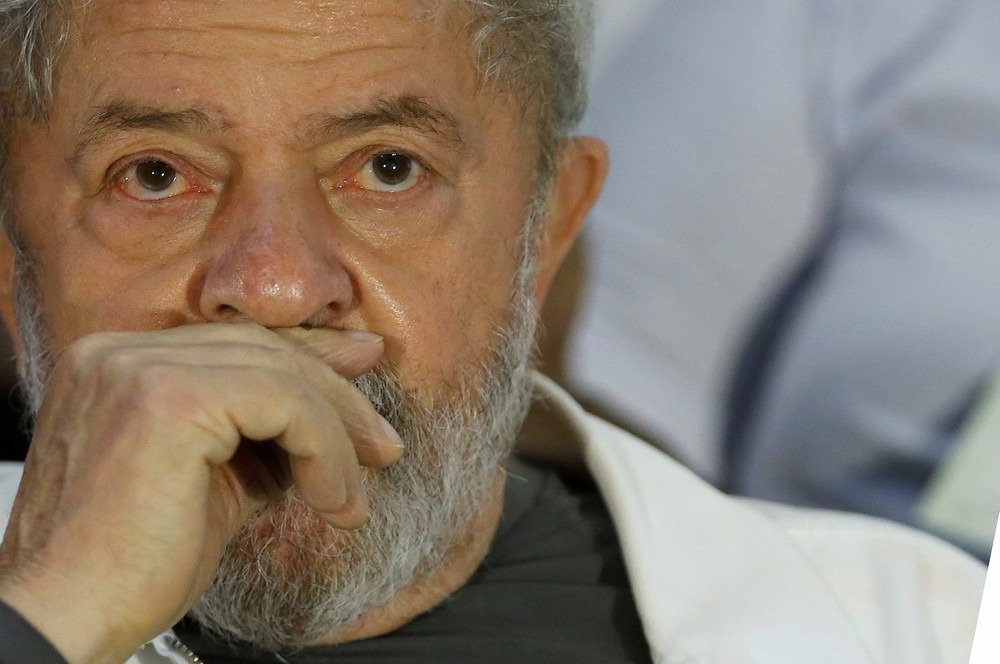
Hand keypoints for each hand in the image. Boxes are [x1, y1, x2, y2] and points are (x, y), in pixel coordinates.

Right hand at [0, 323, 402, 662]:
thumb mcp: (217, 482)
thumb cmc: (131, 566)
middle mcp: (120, 352)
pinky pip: (283, 403)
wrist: (69, 621)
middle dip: (336, 393)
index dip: (309, 354)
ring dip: (337, 435)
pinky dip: (324, 450)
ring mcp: (139, 369)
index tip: (362, 365)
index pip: (236, 343)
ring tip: (355, 496)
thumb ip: (266, 436)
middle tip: (382, 443)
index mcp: (119, 364)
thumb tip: (335, 407)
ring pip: (281, 374)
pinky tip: (334, 501)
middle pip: (262, 348)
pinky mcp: (169, 400)